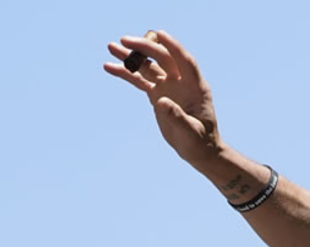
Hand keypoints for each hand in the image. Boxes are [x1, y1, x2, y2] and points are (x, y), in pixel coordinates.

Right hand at [103, 31, 223, 168]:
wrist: (197, 149)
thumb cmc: (199, 141)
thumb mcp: (191, 132)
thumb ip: (178, 117)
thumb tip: (162, 102)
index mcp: (196, 87)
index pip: (185, 61)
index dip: (173, 46)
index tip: (159, 34)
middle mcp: (181, 82)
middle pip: (162, 58)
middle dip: (145, 48)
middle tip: (124, 40)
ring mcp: (168, 87)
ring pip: (148, 67)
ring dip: (131, 57)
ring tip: (111, 47)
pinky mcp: (157, 94)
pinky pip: (139, 80)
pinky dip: (126, 74)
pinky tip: (109, 67)